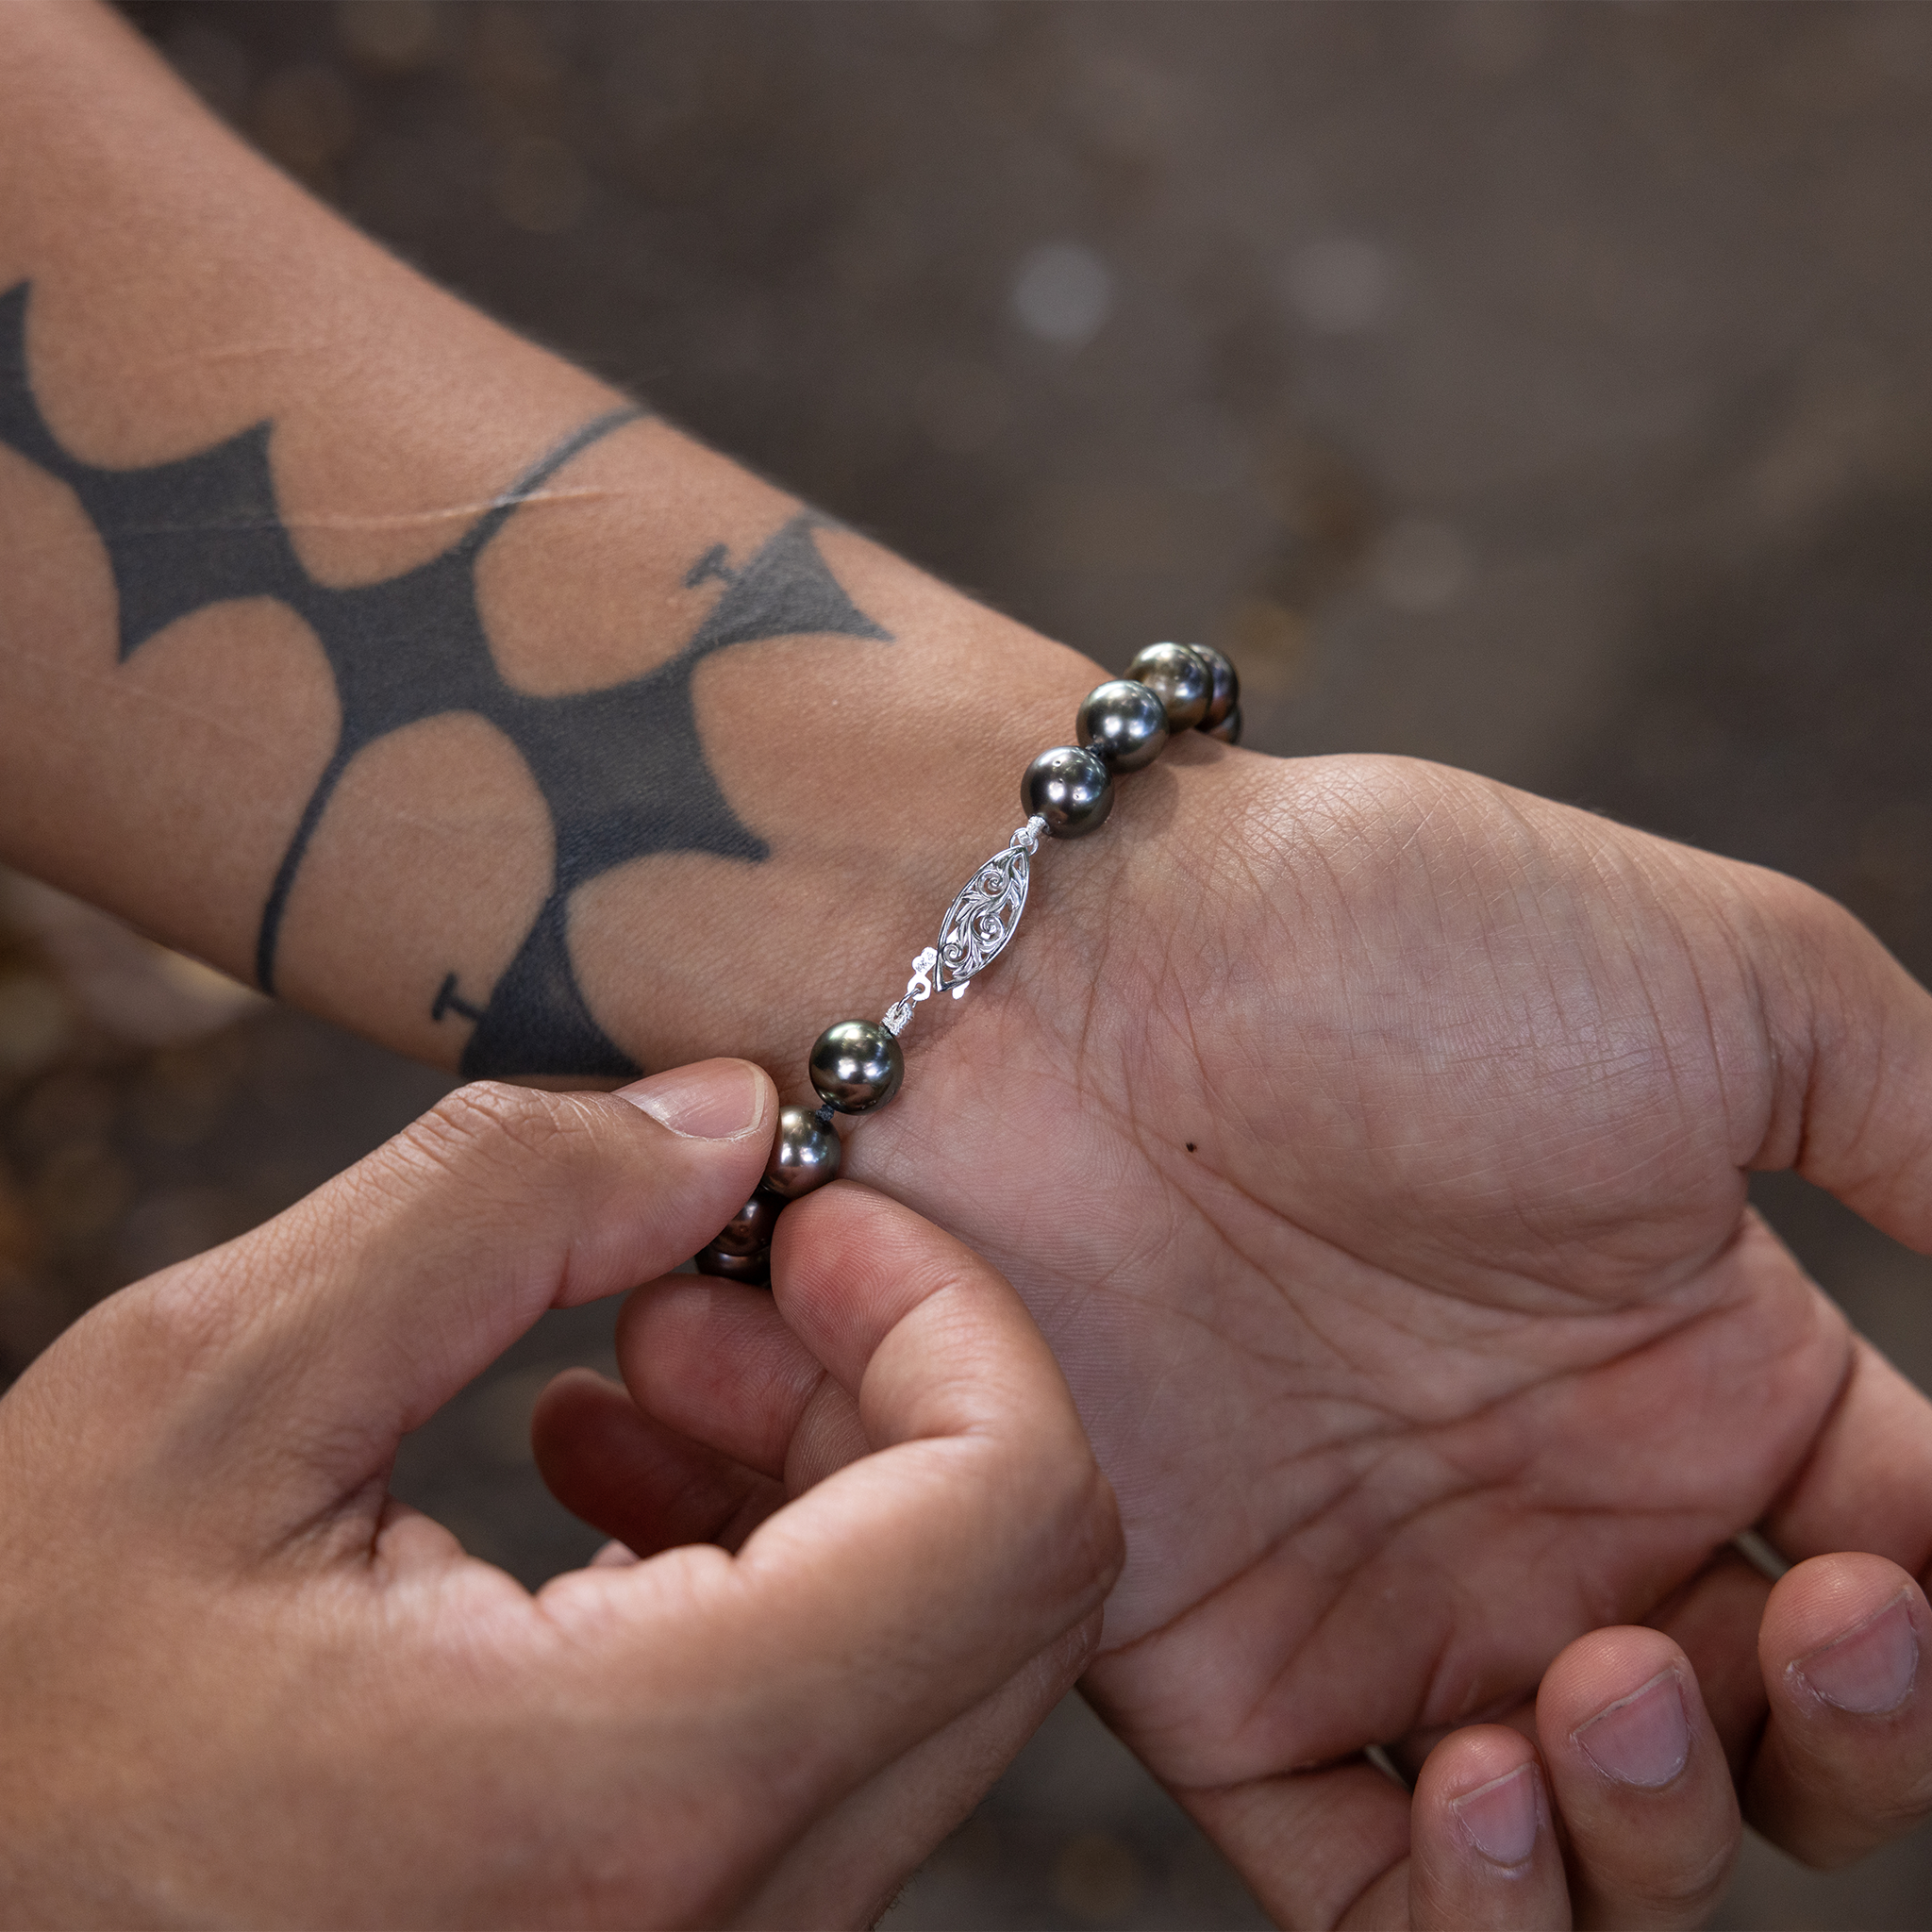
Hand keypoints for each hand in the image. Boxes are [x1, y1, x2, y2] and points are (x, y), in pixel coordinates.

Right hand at [0, 1062, 1119, 1927]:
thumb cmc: (4, 1729)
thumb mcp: (197, 1400)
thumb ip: (494, 1204)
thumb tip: (727, 1114)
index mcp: (634, 1792)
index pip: (1018, 1517)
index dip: (948, 1313)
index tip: (805, 1227)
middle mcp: (728, 1926)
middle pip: (1012, 1588)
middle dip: (882, 1379)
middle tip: (695, 1290)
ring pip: (937, 1666)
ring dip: (823, 1474)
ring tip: (620, 1376)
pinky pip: (838, 1748)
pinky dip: (772, 1587)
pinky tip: (596, 1501)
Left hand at [592, 749, 1931, 1916]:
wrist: (1067, 972)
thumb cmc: (1390, 941)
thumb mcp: (1736, 988)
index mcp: (1700, 1363)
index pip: (1918, 1552)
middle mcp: (1562, 1504)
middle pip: (1787, 1737)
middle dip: (1854, 1733)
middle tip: (1825, 1615)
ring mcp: (1397, 1595)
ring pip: (1608, 1844)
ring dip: (1670, 1832)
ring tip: (1610, 1690)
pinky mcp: (1225, 1665)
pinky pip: (1369, 1888)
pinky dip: (1476, 1910)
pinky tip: (1485, 1787)